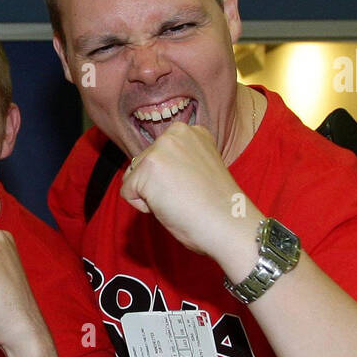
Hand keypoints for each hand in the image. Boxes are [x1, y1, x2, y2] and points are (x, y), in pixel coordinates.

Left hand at [120, 124, 256, 264]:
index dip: (169, 179)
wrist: (228, 224)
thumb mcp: (198, 169)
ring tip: (179, 200)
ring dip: (150, 195)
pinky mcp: (148, 167)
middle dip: (156, 185)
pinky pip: (127, 194)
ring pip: (133, 178)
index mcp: (191, 132)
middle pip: (142, 164)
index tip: (193, 187)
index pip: (158, 156)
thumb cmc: (217, 206)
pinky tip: (170, 206)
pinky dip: (143, 207)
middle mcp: (175, 133)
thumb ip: (177, 162)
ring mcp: (160, 148)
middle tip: (186, 196)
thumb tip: (153, 172)